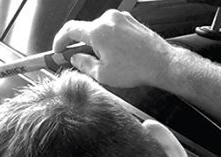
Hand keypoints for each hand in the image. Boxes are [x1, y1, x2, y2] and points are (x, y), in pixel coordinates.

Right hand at [53, 10, 174, 87]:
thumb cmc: (137, 68)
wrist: (162, 63)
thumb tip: (75, 60)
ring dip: (98, 44)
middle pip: (86, 30)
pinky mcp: (131, 21)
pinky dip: (111, 41)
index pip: (70, 30)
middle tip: (81, 61)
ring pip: (101, 30)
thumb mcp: (104, 74)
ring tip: (108, 62)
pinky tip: (119, 56)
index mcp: (98, 31)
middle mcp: (108, 20)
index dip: (59, 40)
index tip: (57, 49)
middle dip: (82, 46)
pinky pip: (114, 30)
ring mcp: (121, 19)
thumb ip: (84, 65)